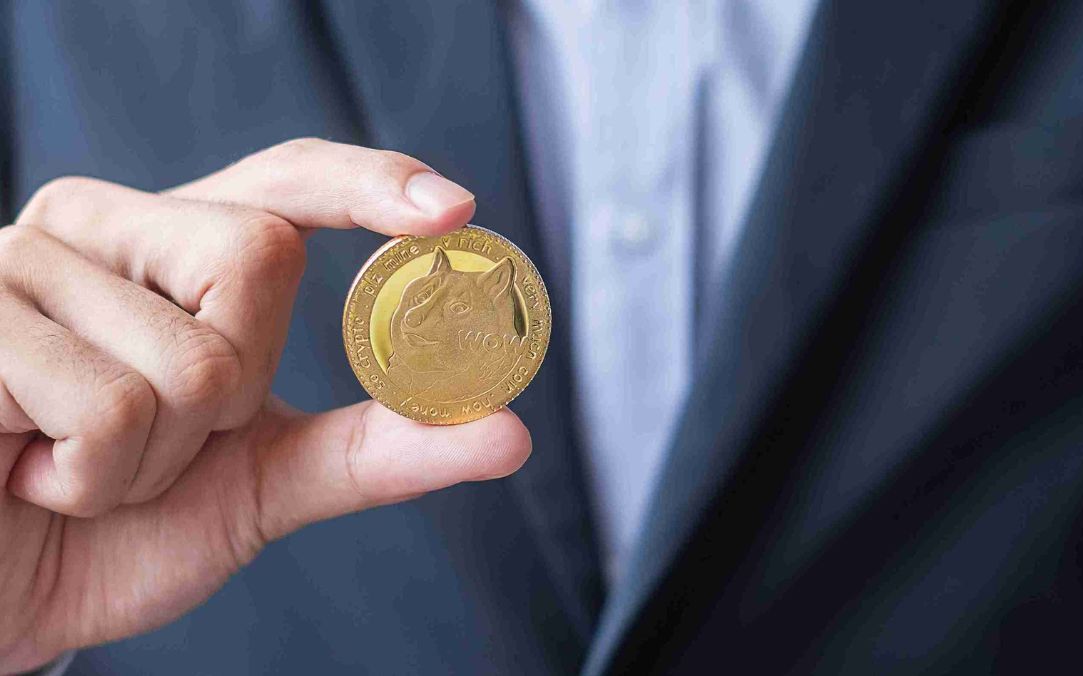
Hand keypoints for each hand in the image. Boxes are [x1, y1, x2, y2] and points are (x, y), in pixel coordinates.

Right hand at [0, 139, 530, 671]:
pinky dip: (84, 479)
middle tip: (158, 440)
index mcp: (173, 248)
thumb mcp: (262, 484)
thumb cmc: (114, 528)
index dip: (369, 185)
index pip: (285, 183)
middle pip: (260, 257)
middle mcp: (101, 230)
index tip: (452, 212)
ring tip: (78, 468)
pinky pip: (104, 406)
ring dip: (153, 461)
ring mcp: (23, 261)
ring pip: (191, 359)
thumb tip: (508, 432)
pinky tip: (26, 473)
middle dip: (235, 393)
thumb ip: (376, 450)